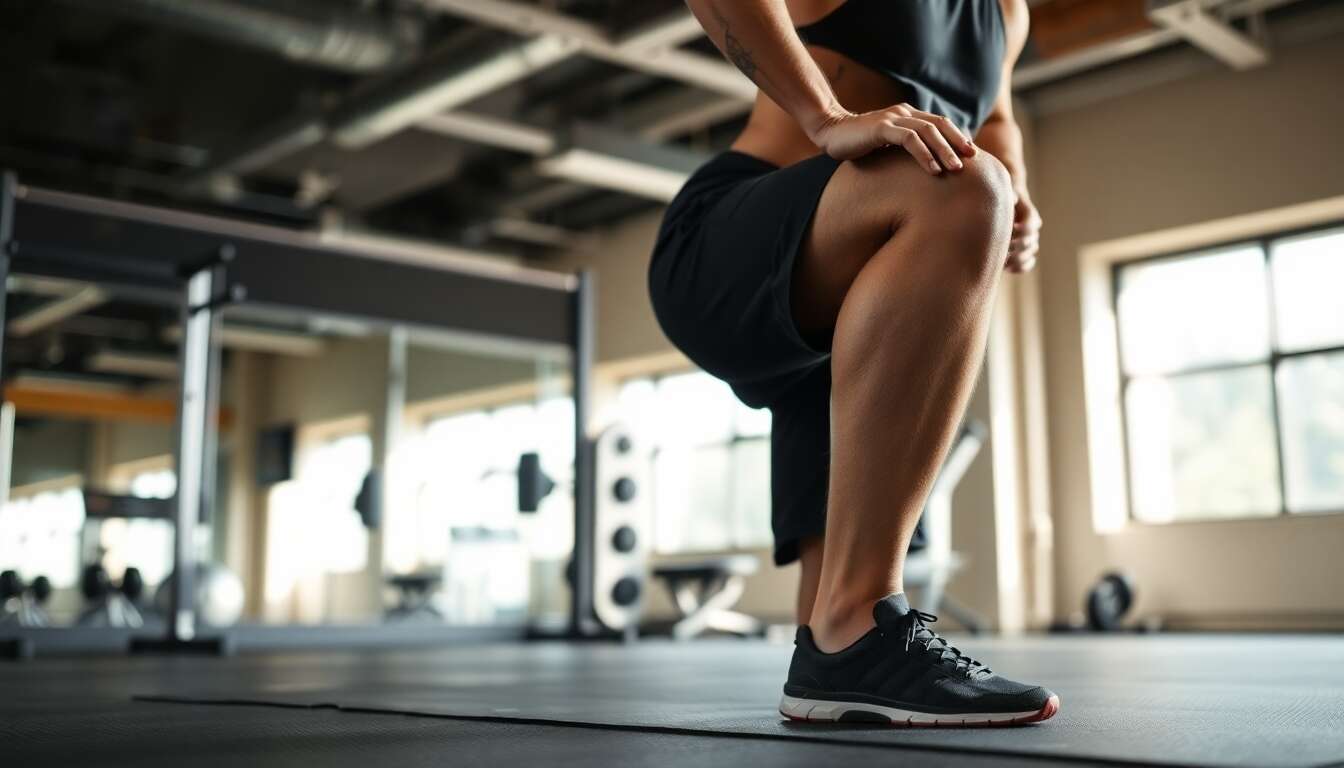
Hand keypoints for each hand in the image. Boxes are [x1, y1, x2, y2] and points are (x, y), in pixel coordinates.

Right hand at [808, 104, 976, 173]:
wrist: (829, 132)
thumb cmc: (857, 144)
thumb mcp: (886, 146)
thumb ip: (904, 149)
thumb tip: (926, 167)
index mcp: (907, 116)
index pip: (939, 124)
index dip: (957, 137)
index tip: (971, 155)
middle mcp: (904, 113)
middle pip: (939, 125)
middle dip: (957, 143)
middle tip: (973, 161)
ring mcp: (893, 119)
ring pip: (928, 132)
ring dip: (945, 151)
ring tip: (956, 169)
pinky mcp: (881, 128)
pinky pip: (909, 139)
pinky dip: (924, 154)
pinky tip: (933, 170)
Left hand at [1005, 187, 1039, 272]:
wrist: (1003, 207)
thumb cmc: (1001, 200)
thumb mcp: (1005, 195)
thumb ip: (1009, 197)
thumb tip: (1012, 199)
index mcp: (1030, 215)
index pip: (1030, 227)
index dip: (1019, 232)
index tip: (1007, 231)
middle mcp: (1033, 230)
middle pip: (1029, 242)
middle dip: (1015, 246)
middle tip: (999, 248)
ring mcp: (1030, 242)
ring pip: (1030, 254)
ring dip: (1017, 259)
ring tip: (1001, 260)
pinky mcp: (1025, 252)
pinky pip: (1028, 264)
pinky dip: (1020, 268)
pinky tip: (1007, 268)